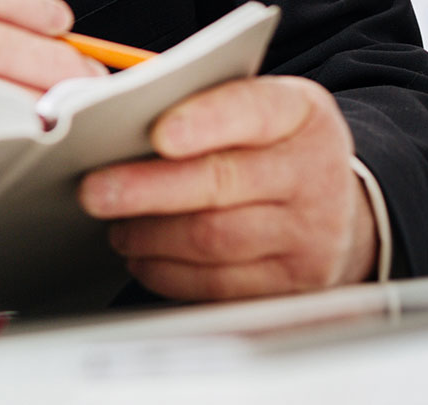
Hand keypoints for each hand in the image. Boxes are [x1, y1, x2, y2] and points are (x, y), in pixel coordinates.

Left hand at [79, 76, 378, 300]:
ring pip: (211, 239)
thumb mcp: (252, 112)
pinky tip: (144, 257)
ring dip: (148, 235)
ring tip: (117, 228)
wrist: (333, 210)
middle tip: (94, 192)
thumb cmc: (268, 152)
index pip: (254, 110)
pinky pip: (214, 284)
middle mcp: (313, 172)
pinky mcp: (290, 283)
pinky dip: (165, 272)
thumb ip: (196, 109)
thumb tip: (114, 123)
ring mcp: (308, 233)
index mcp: (300, 114)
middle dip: (147, 189)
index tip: (159, 134)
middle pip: (220, 183)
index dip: (204, 122)